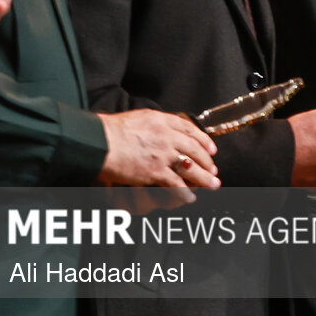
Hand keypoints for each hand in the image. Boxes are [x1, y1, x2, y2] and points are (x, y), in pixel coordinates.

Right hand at [97, 110, 219, 206]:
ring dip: (204, 178)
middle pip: (195, 148)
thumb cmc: (112, 130)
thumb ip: (156, 124)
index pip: (190, 129)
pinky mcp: (156, 171)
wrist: (100, 141)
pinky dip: (184, 192)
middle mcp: (167, 136)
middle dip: (208, 161)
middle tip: (214, 169)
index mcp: (163, 121)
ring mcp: (163, 154)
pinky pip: (176, 183)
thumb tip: (166, 128)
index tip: (211, 148)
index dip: (204, 140)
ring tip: (213, 184)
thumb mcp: (140, 118)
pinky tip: (190, 197)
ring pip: (191, 167)